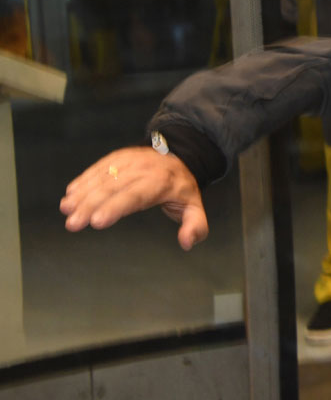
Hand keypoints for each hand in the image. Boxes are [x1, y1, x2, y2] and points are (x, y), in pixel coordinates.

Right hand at [61, 147, 207, 250]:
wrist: (178, 156)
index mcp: (161, 183)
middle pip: (113, 188)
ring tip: (66, 211)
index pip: (136, 196)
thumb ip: (195, 226)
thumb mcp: (195, 206)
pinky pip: (98, 169)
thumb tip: (187, 243)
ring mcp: (128, 162)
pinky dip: (83, 181)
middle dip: (91, 206)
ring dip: (82, 194)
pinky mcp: (117, 158)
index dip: (116, 208)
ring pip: (102, 177)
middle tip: (73, 224)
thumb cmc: (181, 188)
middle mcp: (142, 170)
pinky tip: (70, 195)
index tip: (98, 222)